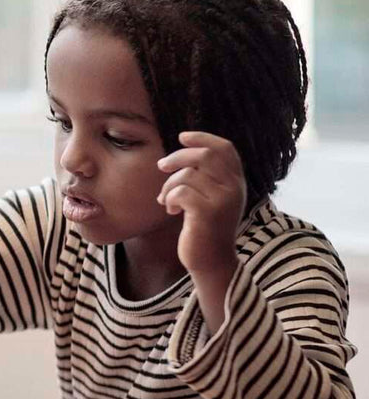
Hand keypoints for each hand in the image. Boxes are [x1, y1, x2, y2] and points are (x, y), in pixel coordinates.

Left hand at [158, 131, 244, 332]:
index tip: (182, 137)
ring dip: (169, 185)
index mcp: (236, 182)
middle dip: (178, 157)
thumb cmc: (205, 229)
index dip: (203, 138)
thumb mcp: (211, 199)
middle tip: (161, 167)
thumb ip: (205, 178)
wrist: (212, 261)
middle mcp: (234, 188)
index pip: (225, 148)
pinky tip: (170, 210)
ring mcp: (223, 200)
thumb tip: (179, 157)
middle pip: (205, 156)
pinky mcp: (208, 213)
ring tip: (166, 199)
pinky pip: (180, 192)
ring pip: (188, 175)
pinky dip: (169, 198)